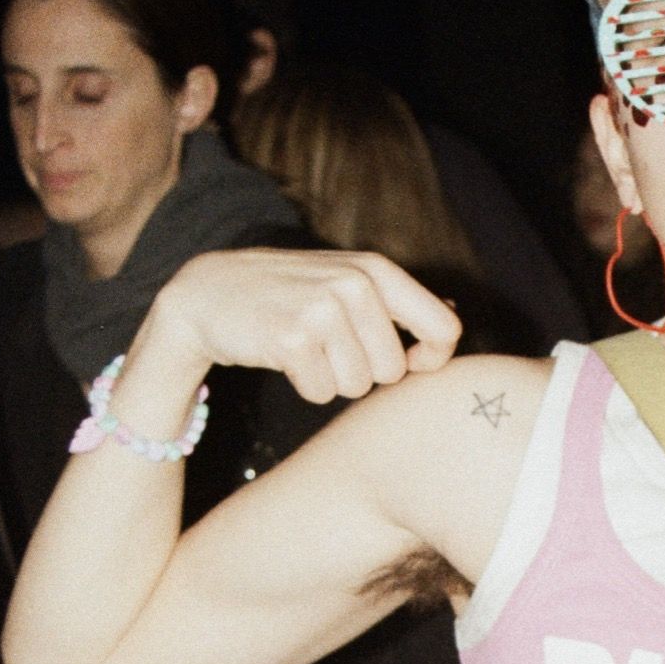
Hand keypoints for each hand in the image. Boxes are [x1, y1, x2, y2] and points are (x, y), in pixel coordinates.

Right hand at [135, 249, 461, 407]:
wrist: (210, 293)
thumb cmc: (289, 294)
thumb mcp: (346, 280)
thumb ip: (398, 301)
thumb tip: (454, 319)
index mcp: (377, 270)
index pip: (443, 330)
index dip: (431, 360)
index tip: (410, 364)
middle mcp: (355, 284)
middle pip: (392, 372)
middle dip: (364, 372)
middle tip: (329, 347)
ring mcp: (322, 309)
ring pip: (357, 386)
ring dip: (332, 379)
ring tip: (306, 348)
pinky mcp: (291, 338)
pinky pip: (322, 393)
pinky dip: (306, 386)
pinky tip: (286, 358)